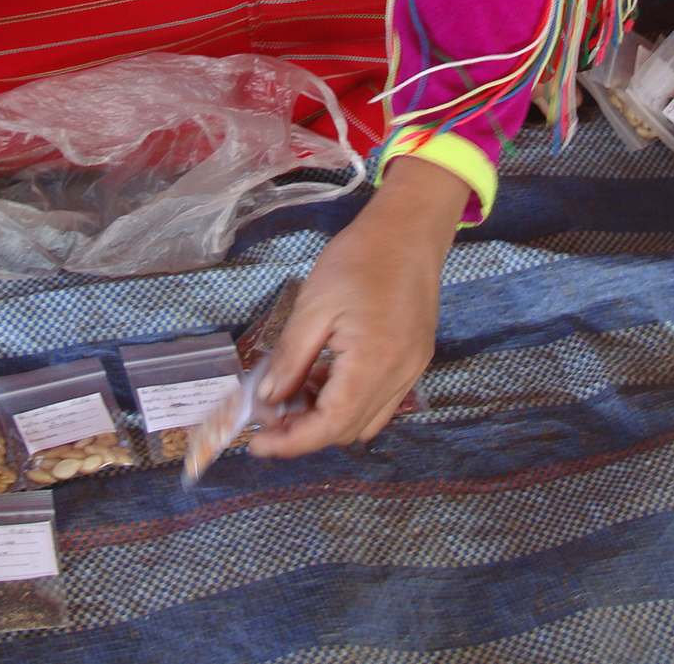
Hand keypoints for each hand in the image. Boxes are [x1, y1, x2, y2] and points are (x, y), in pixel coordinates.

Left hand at [247, 157, 466, 455]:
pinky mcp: (415, 360)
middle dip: (304, 430)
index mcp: (375, 361)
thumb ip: (291, 358)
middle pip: (348, 429)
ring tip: (294, 392)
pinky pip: (381, 400)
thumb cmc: (360, 257)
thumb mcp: (313, 305)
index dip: (292, 442)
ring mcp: (412, 370)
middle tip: (268, 412)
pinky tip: (324, 377)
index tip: (258, 443)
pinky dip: (349, 401)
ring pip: (365, 420)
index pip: (331, 425)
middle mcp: (400, 374)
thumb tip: (269, 399)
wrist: (409, 230)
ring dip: (327, 418)